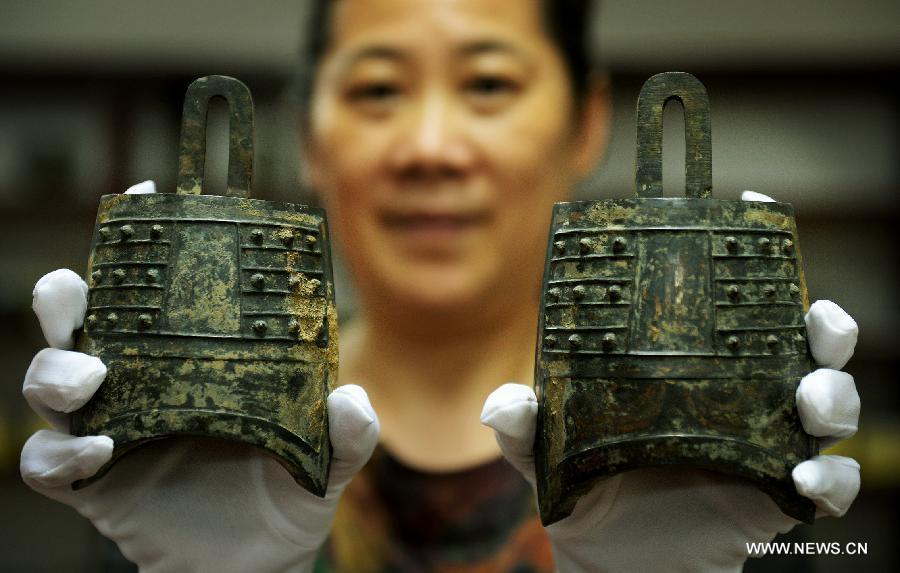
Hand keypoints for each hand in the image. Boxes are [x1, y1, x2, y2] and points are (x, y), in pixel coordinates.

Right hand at [21, 183, 379, 572]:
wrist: (259, 564)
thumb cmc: (290, 492)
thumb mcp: (328, 458)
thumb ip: (347, 434)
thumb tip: (349, 399)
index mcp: (192, 357)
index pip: (156, 290)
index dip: (141, 240)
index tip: (145, 192)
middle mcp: (142, 383)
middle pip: (81, 324)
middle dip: (66, 297)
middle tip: (77, 290)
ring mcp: (112, 431)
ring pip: (50, 383)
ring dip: (53, 371)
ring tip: (89, 380)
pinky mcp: (95, 486)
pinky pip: (49, 464)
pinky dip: (60, 456)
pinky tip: (99, 453)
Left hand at [482, 191, 860, 571]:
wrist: (612, 551)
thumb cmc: (587, 477)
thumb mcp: (546, 445)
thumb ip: (524, 423)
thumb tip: (505, 403)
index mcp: (693, 357)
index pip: (732, 295)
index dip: (749, 248)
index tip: (748, 206)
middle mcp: (741, 387)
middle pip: (805, 340)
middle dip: (824, 323)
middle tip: (816, 321)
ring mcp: (766, 438)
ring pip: (830, 402)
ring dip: (833, 395)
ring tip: (810, 401)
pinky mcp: (778, 493)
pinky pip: (826, 484)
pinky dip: (828, 481)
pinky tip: (802, 481)